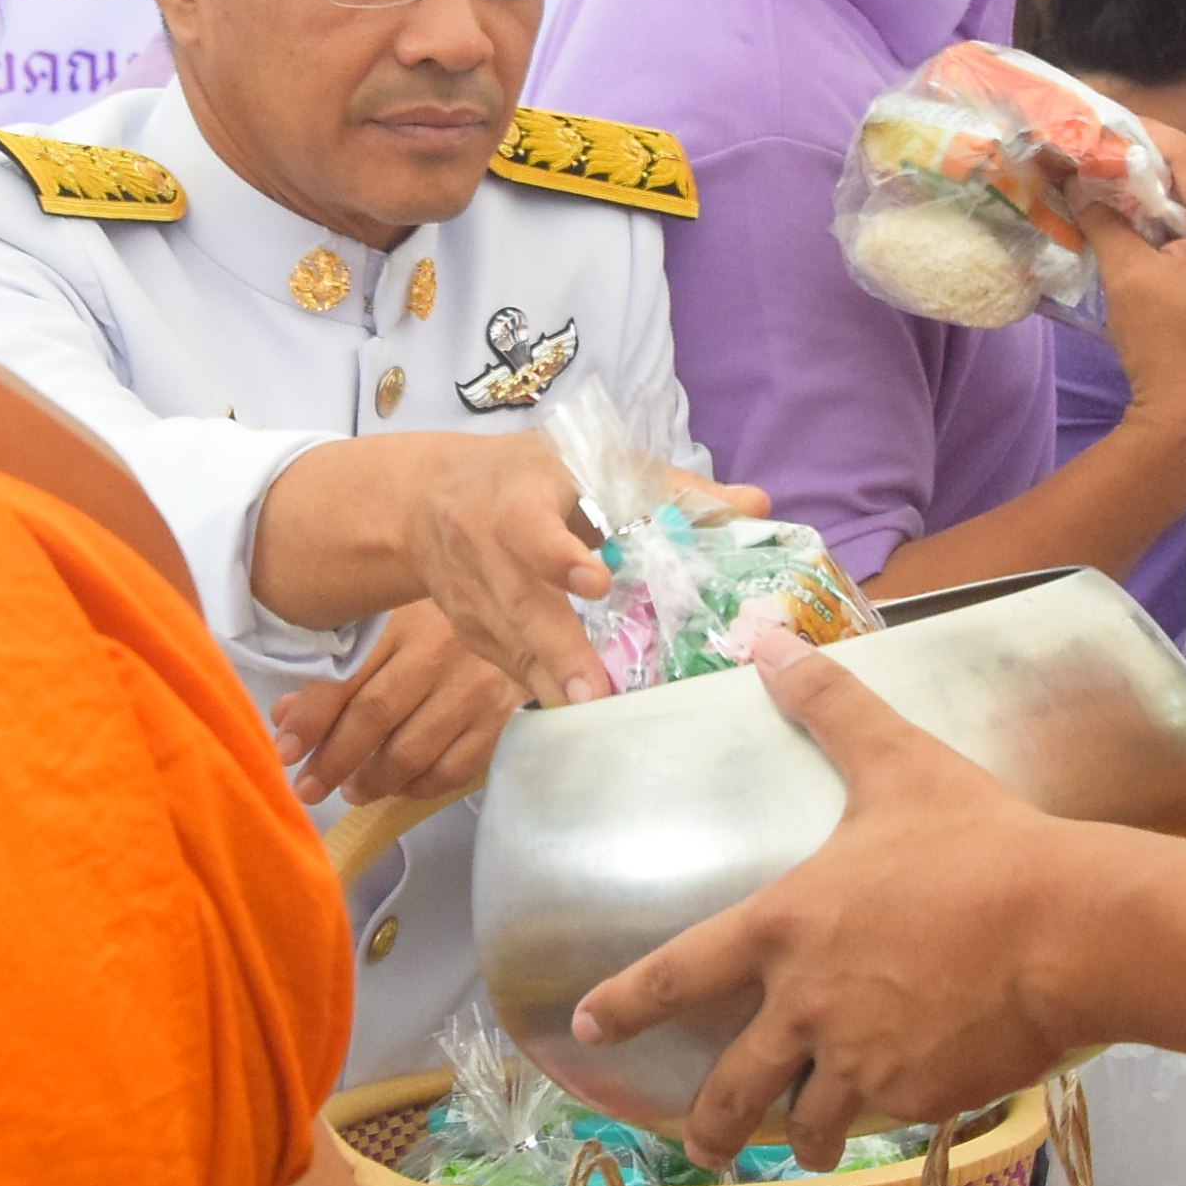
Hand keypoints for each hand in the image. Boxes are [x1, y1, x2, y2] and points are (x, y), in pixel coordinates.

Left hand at [271, 601, 525, 805]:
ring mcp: (476, 687)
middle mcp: (441, 651)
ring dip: (373, 781)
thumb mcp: (387, 630)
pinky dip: (417, 787)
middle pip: (374, 717)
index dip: (310, 720)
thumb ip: (336, 673)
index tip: (286, 751)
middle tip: (309, 787)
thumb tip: (286, 720)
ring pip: (411, 751)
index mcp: (401, 620)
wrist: (528, 613)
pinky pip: (450, 770)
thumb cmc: (442, 624)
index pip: (345, 678)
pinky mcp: (505, 720)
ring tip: (352, 789)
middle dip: (333, 761)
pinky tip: (399, 787)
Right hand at [397, 433, 762, 709]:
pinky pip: (511, 669)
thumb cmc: (531, 475)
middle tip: (597, 696)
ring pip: (514, 649)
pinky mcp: (474, 635)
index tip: (596, 583)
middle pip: (523, 607)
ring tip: (596, 723)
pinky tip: (580, 723)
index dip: (560, 557)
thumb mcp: (593, 462)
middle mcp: (486, 552)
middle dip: (559, 653)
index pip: (532, 530)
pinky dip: (545, 692)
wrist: (427, 500)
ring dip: (554, 686)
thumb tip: (758, 506)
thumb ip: (675, 489)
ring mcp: (475, 601)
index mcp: (517, 500)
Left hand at [573, 646, 1090, 1168]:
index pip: (675, 974)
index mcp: (782, 927)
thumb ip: (827, 702)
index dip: (625, 1004)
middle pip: (730, 1087)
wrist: (1071, 928)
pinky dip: (879, 1125)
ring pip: (804, 1123)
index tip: (589, 1026)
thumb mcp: (896, 761)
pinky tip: (893, 1111)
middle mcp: (804, 1005)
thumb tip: (767, 634)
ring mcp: (859, 1061)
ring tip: (804, 1144)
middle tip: (701, 1143)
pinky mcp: (916, 1098)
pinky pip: (881, 1124)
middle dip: (709, 1125)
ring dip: (797, 1137)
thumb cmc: (981, 843)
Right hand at [1088, 121, 1185, 467]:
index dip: (1146, 133)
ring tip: (1132, 184)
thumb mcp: (1128, 277)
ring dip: (1181, 183)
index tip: (1105, 124)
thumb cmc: (1165, 349)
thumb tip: (1079, 182)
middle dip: (1164, 154)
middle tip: (1115, 152)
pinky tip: (1162, 222)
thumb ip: (1106, 219)